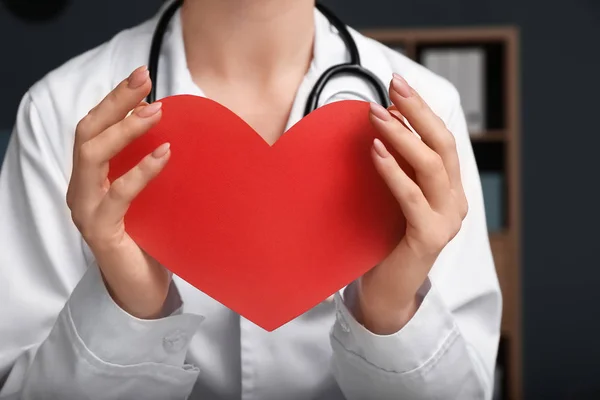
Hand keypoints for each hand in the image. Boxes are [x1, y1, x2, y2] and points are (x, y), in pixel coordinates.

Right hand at [67, 66, 171, 318]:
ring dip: (123, 129)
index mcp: (93, 179)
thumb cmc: (151, 241)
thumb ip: (154, 169)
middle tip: (144, 80)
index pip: (95, 129)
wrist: (143, 291)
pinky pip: (116, 196)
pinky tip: (163, 155)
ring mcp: (87, 211)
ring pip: (92, 157)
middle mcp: (82, 190)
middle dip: (115, 102)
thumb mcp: (153, 197)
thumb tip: (185, 136)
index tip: (142, 76)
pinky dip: (139, 172)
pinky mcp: (101, 232)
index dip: (115, 100)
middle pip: (87, 133)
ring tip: (155, 112)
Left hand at [356, 74, 468, 333]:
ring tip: (376, 114)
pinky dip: (394, 171)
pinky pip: (411, 197)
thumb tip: (379, 126)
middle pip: (443, 145)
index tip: (398, 84)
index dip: (422, 110)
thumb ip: (395, 169)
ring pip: (431, 167)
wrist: (386, 292)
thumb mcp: (392, 199)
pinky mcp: (429, 238)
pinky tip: (376, 150)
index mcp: (449, 191)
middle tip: (393, 85)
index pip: (441, 140)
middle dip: (418, 111)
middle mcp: (454, 202)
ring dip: (403, 136)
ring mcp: (446, 221)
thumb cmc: (384, 243)